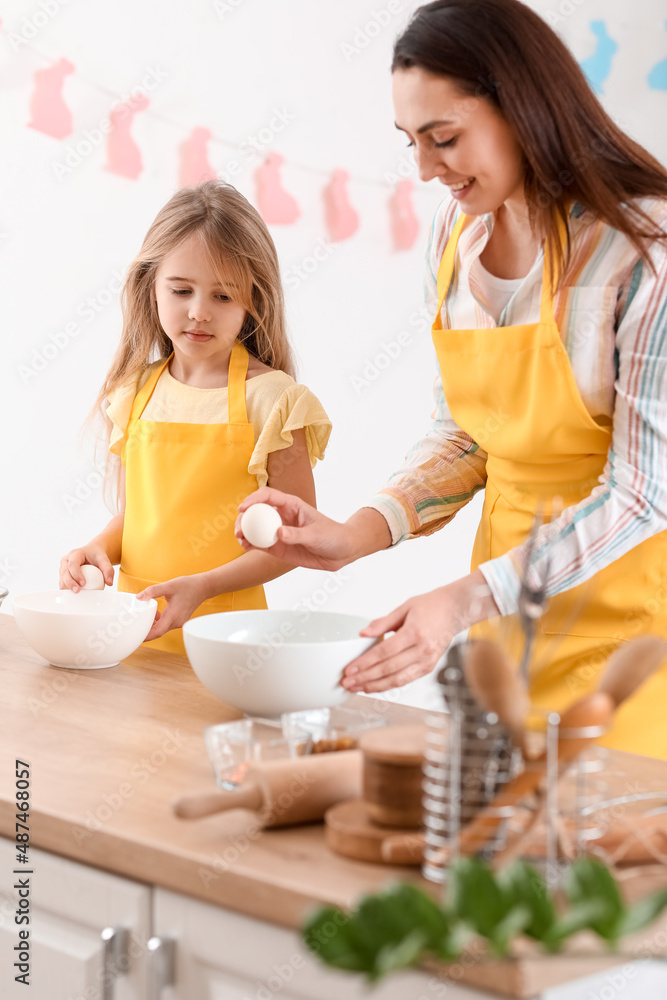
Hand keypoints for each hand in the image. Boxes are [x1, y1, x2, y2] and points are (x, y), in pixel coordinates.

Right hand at [59, 546, 114, 591]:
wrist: (92, 552)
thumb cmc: (96, 555)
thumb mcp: (104, 560)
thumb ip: (108, 569)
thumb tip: (109, 583)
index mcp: (75, 554)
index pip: (73, 564)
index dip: (76, 574)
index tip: (83, 583)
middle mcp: (67, 559)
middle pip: (65, 572)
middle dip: (70, 583)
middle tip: (78, 591)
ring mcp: (63, 567)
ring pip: (62, 578)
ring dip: (66, 587)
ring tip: (75, 594)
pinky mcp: (63, 573)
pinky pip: (62, 582)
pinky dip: (66, 588)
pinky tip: (72, 595)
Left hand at [136, 574, 209, 640]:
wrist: (203, 587)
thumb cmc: (188, 586)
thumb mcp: (169, 586)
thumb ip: (153, 591)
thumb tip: (139, 597)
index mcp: (173, 616)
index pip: (156, 632)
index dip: (145, 636)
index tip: (135, 634)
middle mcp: (176, 622)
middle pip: (157, 632)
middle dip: (146, 629)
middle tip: (135, 622)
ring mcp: (179, 622)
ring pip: (161, 629)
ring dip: (152, 624)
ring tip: (145, 615)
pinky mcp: (179, 620)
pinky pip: (166, 625)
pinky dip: (158, 621)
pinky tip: (156, 613)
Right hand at [236, 487, 358, 570]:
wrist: (341, 552)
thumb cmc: (333, 536)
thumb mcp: (316, 534)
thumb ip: (297, 534)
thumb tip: (278, 533)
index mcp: (291, 505)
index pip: (268, 496)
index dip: (253, 499)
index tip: (243, 509)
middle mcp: (282, 516)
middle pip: (256, 511)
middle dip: (244, 517)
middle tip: (239, 529)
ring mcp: (279, 532)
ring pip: (255, 528)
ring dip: (244, 531)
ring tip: (240, 539)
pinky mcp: (279, 547)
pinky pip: (260, 544)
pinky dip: (251, 544)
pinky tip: (246, 547)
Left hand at [341, 573, 498, 693]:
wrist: (455, 610)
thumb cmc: (432, 606)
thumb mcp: (404, 608)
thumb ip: (382, 622)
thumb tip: (363, 633)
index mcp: (414, 633)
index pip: (384, 653)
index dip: (364, 663)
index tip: (349, 669)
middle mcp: (422, 650)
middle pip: (388, 669)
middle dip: (365, 678)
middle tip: (347, 682)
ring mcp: (427, 661)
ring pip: (397, 680)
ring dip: (375, 686)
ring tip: (357, 688)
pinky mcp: (429, 667)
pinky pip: (406, 680)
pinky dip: (389, 685)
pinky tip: (375, 686)